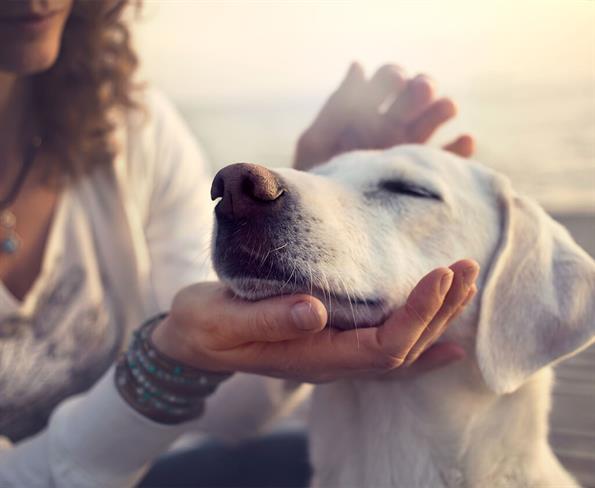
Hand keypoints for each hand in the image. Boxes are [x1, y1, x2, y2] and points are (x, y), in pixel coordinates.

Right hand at [151, 260, 478, 382]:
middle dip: (440, 309)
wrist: (194, 340)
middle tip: (466, 267)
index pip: (382, 346)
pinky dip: (422, 342)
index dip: (417, 314)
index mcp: (313, 357)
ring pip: (401, 347)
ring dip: (437, 318)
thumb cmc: (206, 327)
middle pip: (404, 348)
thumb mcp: (224, 320)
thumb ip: (268, 319)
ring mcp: (335, 355)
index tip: (440, 274)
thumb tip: (315, 310)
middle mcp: (333, 362)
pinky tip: (448, 338)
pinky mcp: (332, 340)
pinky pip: (387, 348)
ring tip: (465, 284)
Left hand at [294, 63, 474, 170]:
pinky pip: (448, 160)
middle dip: (421, 88)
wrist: (327, 223)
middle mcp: (391, 127)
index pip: (387, 81)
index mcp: (365, 113)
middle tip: (422, 91)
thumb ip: (337, 107)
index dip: (393, 76)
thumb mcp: (317, 143)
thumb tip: (358, 65)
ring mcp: (409, 150)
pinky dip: (460, 149)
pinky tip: (464, 141)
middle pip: (415, 96)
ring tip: (446, 108)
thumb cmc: (315, 182)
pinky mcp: (423, 176)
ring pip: (434, 121)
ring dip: (442, 109)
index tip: (396, 80)